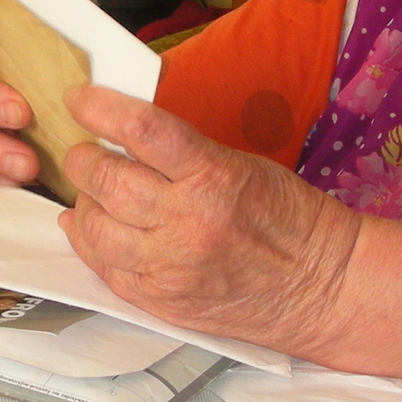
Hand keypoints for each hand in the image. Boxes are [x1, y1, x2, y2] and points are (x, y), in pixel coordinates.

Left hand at [59, 85, 361, 353]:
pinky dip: (89, 242)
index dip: (99, 108)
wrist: (322, 287)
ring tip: (94, 193)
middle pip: (105, 179)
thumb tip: (119, 138)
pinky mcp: (161, 301)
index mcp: (214, 177)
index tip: (79, 100)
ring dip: (84, 202)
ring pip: (94, 226)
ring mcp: (170, 268)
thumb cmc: (288, 218)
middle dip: (83, 159)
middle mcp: (187, 223)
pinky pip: (103, 267)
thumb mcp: (241, 165)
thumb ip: (181, 153)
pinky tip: (93, 228)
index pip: (141, 130)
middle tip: (84, 152)